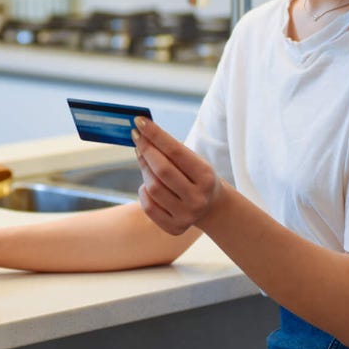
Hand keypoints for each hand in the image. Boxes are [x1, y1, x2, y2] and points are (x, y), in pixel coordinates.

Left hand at [132, 116, 223, 234]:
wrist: (212, 208)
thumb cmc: (197, 176)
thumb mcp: (194, 161)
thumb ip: (171, 150)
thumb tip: (142, 133)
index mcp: (206, 177)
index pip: (176, 151)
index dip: (156, 135)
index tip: (139, 121)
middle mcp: (198, 198)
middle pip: (162, 170)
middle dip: (146, 150)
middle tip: (137, 137)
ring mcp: (187, 215)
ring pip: (152, 188)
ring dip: (144, 170)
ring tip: (145, 160)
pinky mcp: (175, 228)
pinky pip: (148, 206)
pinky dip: (144, 192)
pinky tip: (148, 185)